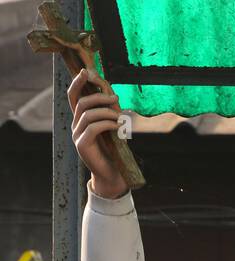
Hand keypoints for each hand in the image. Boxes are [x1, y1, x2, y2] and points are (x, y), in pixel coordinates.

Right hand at [68, 68, 128, 199]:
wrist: (113, 174)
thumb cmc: (114, 149)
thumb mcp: (111, 125)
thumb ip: (108, 109)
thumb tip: (109, 90)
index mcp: (80, 119)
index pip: (73, 96)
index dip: (77, 82)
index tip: (86, 71)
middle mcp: (75, 125)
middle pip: (81, 102)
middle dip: (99, 97)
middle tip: (115, 98)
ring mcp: (77, 136)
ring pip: (87, 114)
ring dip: (106, 111)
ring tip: (119, 117)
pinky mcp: (82, 145)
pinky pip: (93, 127)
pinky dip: (107, 123)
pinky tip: (117, 126)